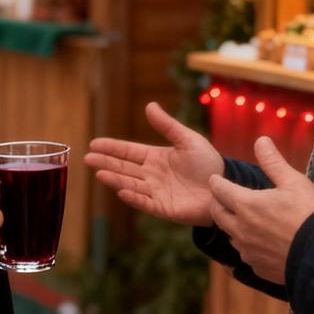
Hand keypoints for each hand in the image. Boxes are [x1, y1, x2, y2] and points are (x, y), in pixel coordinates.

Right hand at [84, 102, 224, 225]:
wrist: (224, 187)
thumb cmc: (207, 163)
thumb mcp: (187, 139)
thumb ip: (167, 125)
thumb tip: (149, 105)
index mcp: (155, 157)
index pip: (128, 151)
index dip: (112, 148)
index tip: (94, 144)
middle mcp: (151, 175)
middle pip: (124, 168)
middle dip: (106, 163)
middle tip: (88, 158)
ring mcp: (156, 192)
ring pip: (131, 184)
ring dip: (115, 179)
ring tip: (100, 173)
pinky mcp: (164, 208)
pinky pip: (145, 202)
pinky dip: (133, 197)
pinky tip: (121, 191)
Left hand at [207, 136, 313, 283]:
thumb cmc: (310, 215)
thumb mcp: (293, 181)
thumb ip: (273, 161)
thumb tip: (261, 140)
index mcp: (246, 205)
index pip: (218, 189)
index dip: (216, 181)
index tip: (216, 178)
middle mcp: (241, 229)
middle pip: (217, 213)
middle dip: (218, 202)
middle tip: (223, 197)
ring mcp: (249, 251)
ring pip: (230, 235)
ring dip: (232, 225)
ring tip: (241, 218)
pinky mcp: (259, 267)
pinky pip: (245, 255)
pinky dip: (247, 246)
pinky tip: (257, 242)